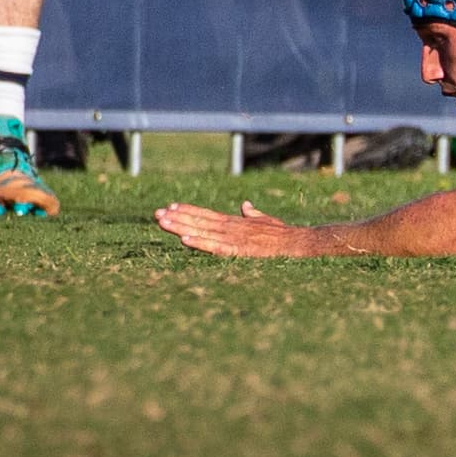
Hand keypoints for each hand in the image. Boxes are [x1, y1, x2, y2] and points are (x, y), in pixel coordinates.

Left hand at [155, 200, 328, 257]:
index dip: (189, 211)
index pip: (208, 215)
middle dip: (178, 218)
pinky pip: (215, 247)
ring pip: (203, 232)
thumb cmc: (283, 235)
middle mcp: (232, 227)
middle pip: (200, 221)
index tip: (170, 207)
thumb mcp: (266, 222)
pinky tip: (185, 241)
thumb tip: (245, 205)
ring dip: (181, 227)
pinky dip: (200, 243)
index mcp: (236, 223)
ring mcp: (235, 238)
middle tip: (156, 214)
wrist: (299, 243)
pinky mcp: (240, 251)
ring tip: (162, 223)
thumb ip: (253, 214)